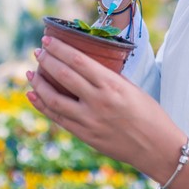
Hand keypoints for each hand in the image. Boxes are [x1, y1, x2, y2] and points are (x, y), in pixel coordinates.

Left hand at [27, 35, 181, 180]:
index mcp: (112, 85)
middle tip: (38, 52)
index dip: (59, 49)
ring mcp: (89, 121)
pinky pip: (57, 118)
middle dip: (47, 61)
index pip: (78, 61)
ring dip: (38, 84)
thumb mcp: (132, 89)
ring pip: (54, 99)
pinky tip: (34, 95)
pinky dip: (42, 105)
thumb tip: (86, 67)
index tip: (47, 40)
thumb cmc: (149, 114)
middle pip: (63, 76)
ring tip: (31, 73)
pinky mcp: (85, 136)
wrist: (157, 148)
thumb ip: (109, 78)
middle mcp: (98, 101)